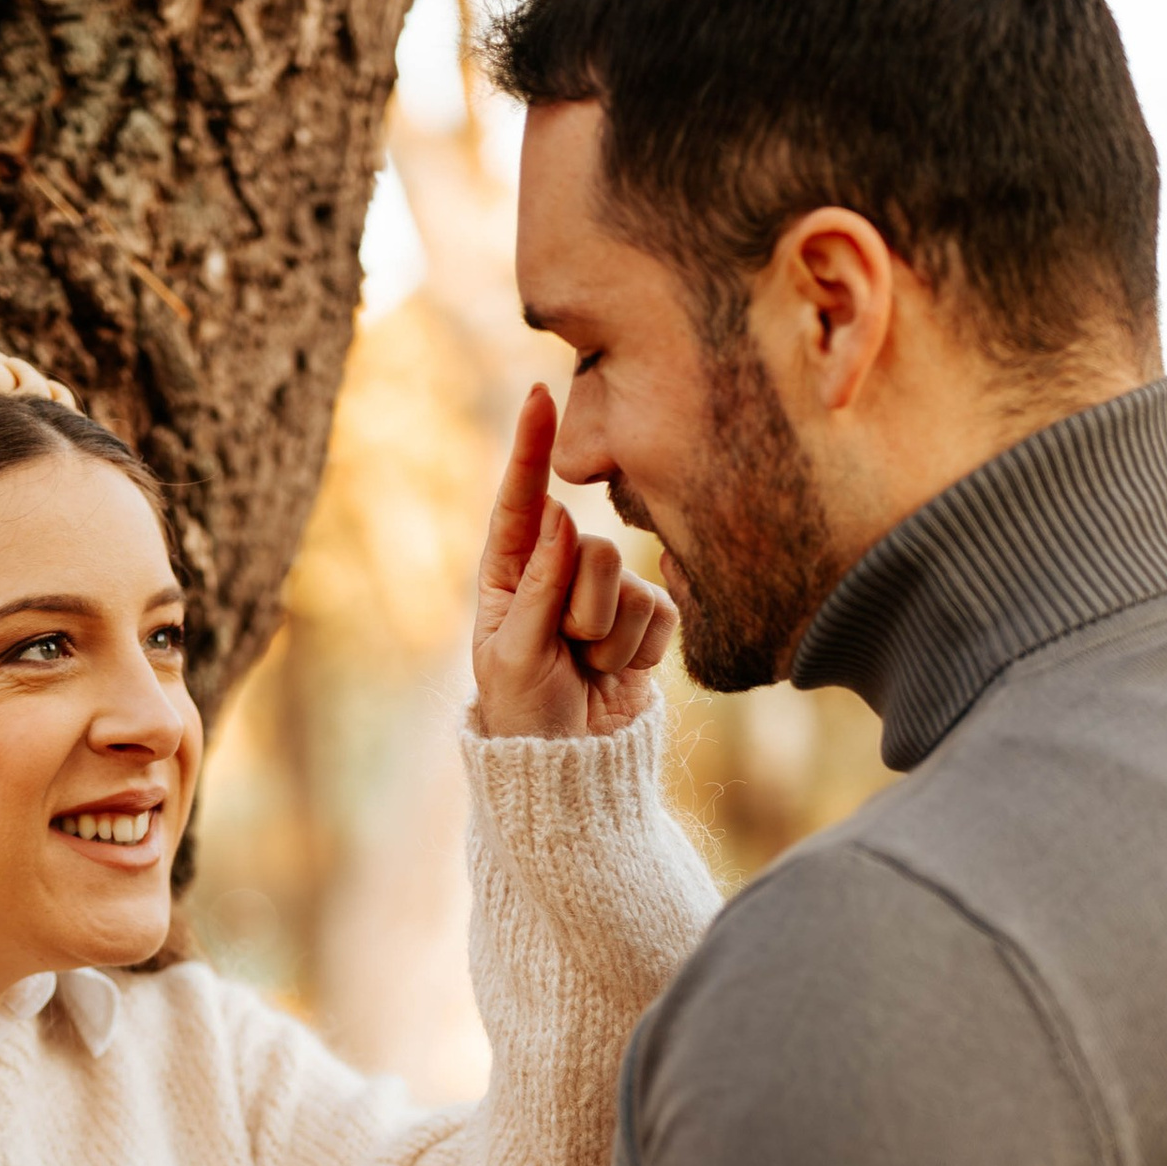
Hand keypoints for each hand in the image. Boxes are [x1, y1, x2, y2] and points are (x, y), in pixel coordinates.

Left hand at [472, 383, 674, 740]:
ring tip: (587, 670)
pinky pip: (658, 610)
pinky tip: (617, 674)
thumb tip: (561, 514)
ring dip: (608, 637)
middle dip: (582, 606)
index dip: (530, 451)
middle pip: (588, 547)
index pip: (520, 505)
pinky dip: (639, 650)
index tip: (540, 397)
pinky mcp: (643, 621)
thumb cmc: (528, 715)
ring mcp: (602, 596)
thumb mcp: (517, 656)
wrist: (574, 768)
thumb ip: (538, 586)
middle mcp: (555, 575)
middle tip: (568, 651)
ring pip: (625, 581)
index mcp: (508, 577)